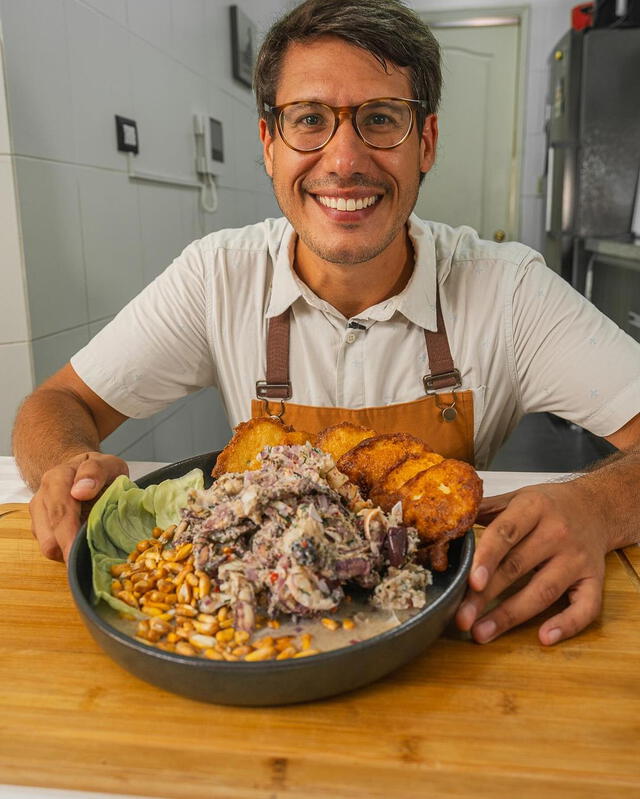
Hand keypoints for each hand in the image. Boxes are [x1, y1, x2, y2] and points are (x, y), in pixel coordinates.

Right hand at [29, 452, 128, 561]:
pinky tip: (84, 547)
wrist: (82, 471)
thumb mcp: (107, 464)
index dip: (68, 537)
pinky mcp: (40, 529)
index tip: (76, 553)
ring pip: (48, 546)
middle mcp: (42, 498)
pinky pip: (52, 548)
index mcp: (57, 479)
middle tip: (89, 566)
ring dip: (69, 553)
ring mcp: (38, 515)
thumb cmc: (99, 472)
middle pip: (50, 536)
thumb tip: (80, 491)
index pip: (60, 512)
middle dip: (69, 553)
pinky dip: (68, 552)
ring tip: (93, 552)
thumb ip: (95, 471)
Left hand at [455, 480, 607, 645]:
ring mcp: (577, 559)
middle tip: (462, 618)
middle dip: (487, 596)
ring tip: (482, 633)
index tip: (470, 582)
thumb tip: (447, 522)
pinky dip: (567, 625)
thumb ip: (484, 509)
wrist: (596, 506)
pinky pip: (586, 607)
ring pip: (543, 591)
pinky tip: (544, 638)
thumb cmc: (548, 505)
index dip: (487, 558)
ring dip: (511, 616)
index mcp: (533, 508)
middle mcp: (557, 533)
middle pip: (518, 567)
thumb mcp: (517, 497)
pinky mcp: (595, 580)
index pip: (506, 532)